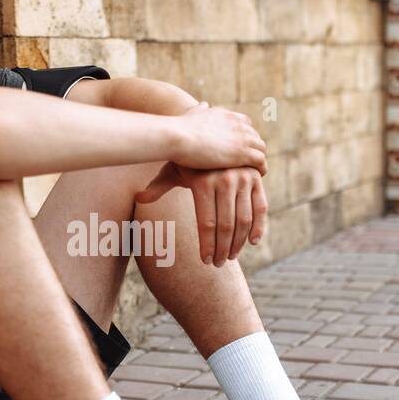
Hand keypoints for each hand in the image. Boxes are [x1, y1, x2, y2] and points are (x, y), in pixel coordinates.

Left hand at [134, 162, 267, 265]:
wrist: (212, 136)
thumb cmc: (188, 160)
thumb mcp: (172, 170)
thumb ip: (157, 187)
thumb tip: (138, 198)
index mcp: (204, 182)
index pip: (207, 223)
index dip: (207, 245)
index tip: (205, 261)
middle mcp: (226, 180)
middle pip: (226, 225)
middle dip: (222, 249)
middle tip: (217, 263)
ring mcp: (244, 179)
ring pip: (244, 219)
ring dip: (238, 242)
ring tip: (230, 256)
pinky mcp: (256, 179)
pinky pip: (261, 207)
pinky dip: (259, 226)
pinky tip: (252, 242)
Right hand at [171, 101, 267, 174]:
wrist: (177, 136)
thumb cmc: (178, 129)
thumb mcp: (191, 113)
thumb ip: (199, 110)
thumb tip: (203, 105)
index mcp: (225, 115)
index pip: (245, 123)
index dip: (244, 136)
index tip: (241, 148)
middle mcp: (236, 123)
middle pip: (255, 136)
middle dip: (253, 148)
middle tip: (250, 163)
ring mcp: (241, 137)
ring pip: (261, 148)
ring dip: (259, 159)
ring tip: (255, 172)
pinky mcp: (242, 153)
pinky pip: (261, 160)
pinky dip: (262, 168)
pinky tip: (257, 177)